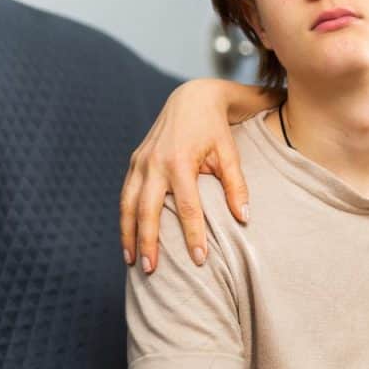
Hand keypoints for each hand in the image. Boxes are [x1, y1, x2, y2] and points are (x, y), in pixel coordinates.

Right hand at [120, 80, 249, 273]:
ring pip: (127, 205)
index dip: (193, 235)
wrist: (192, 97)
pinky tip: (129, 238)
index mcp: (179, 161)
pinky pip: (125, 194)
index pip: (187, 207)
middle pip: (146, 210)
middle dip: (148, 242)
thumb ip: (237, 185)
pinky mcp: (134, 161)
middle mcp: (154, 163)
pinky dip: (125, 218)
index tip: (199, 260)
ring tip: (133, 263)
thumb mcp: (230, 153)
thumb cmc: (217, 128)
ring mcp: (140, 161)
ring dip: (128, 235)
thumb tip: (244, 218)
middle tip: (151, 271)